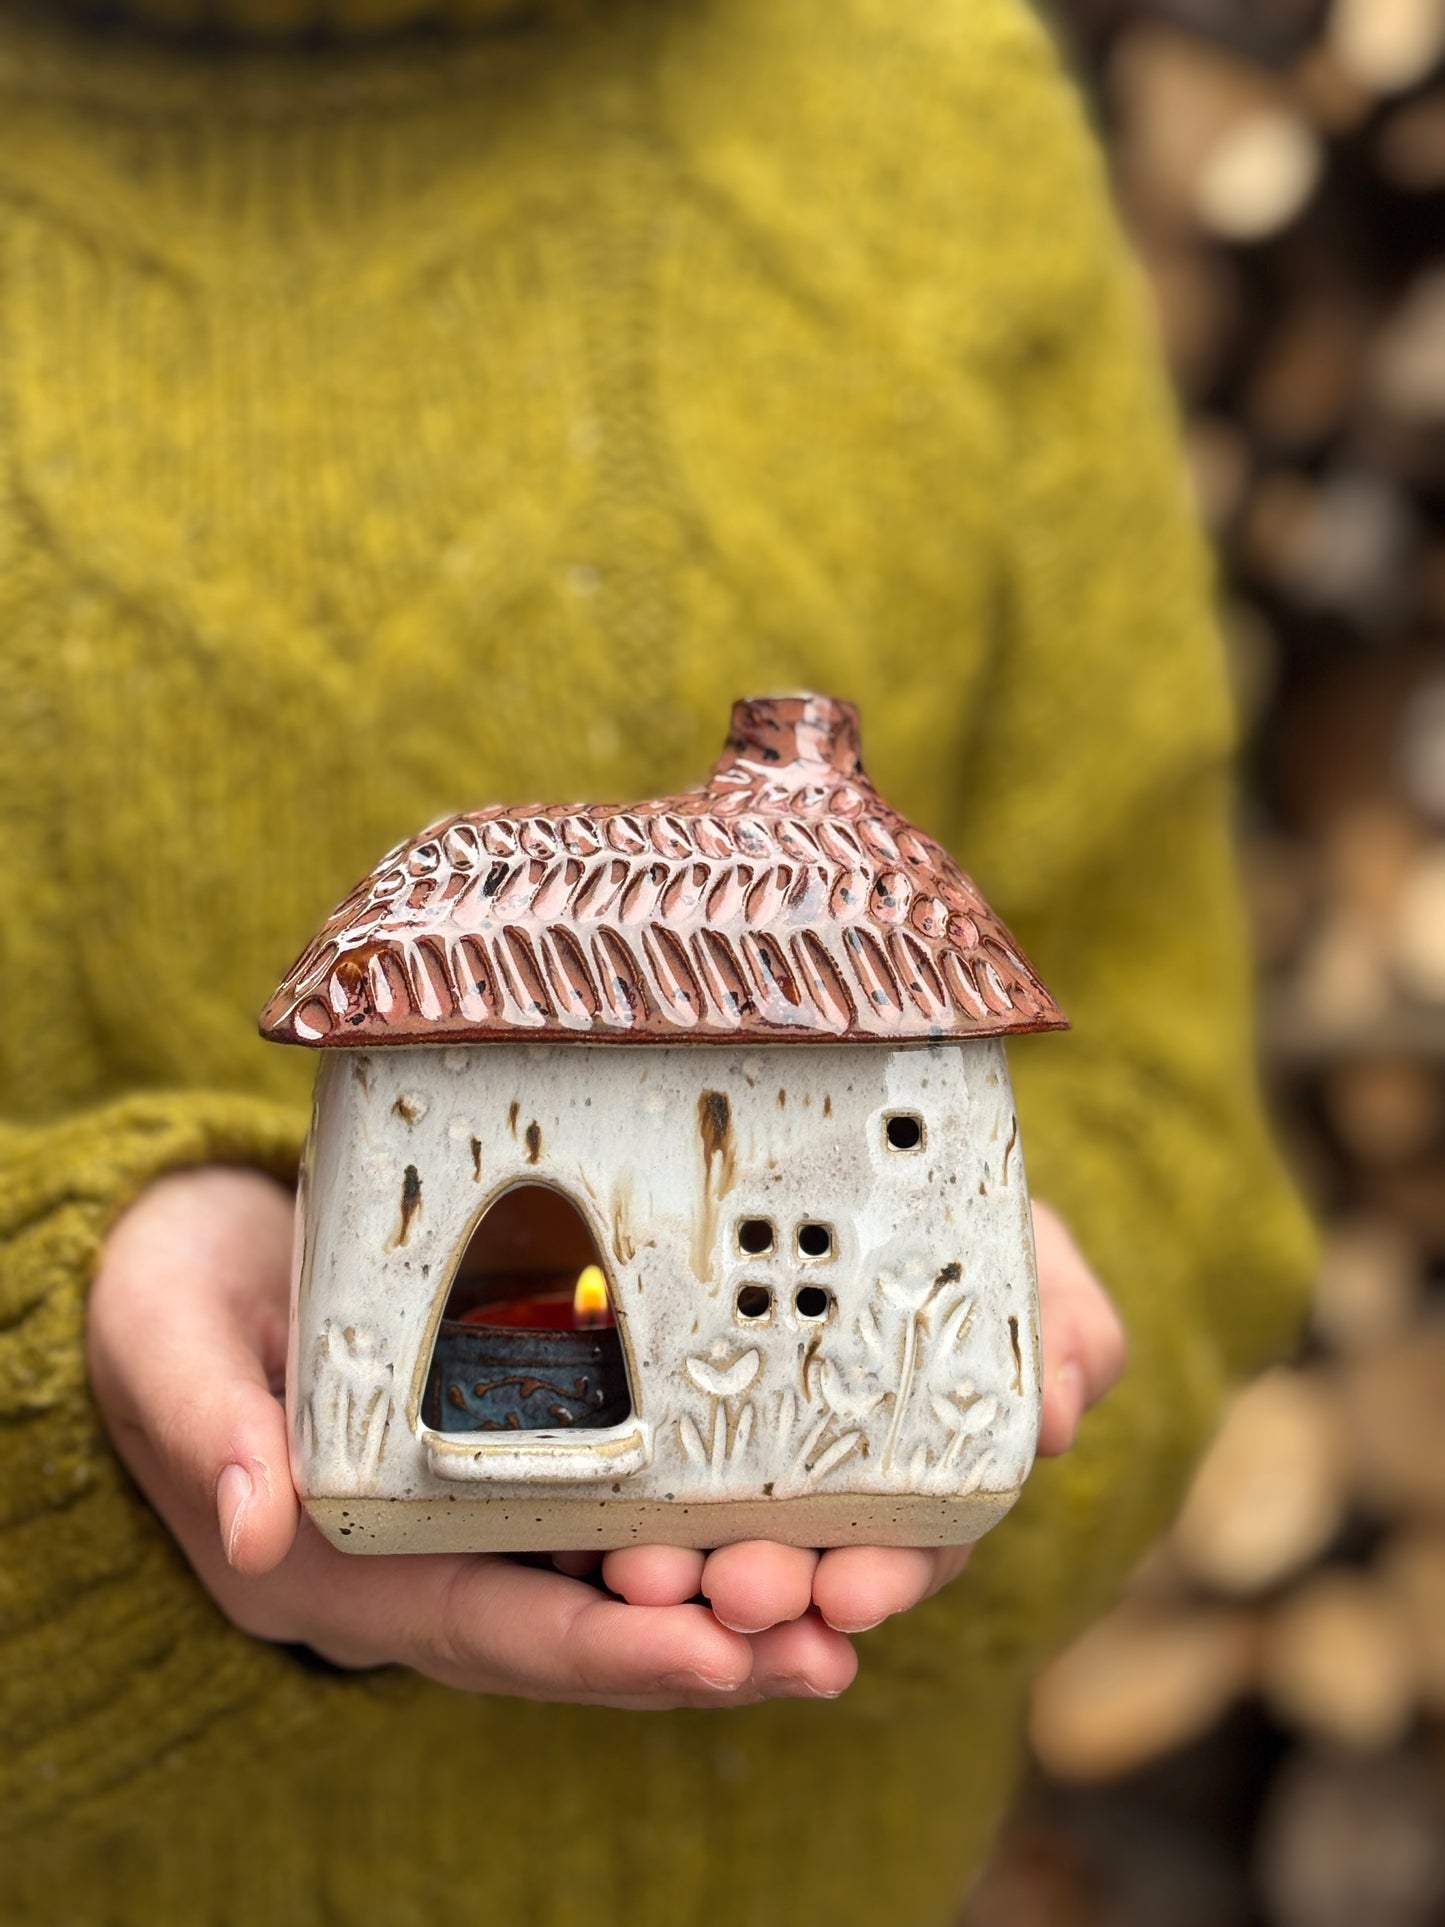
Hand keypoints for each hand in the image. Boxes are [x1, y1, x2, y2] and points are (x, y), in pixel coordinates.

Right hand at [87, 1172, 1122, 1707]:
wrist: (192, 1264)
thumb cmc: (174, 1300)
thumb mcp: (166, 1340)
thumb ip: (203, 1423)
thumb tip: (252, 1523)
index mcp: (340, 1563)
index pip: (490, 1628)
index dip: (606, 1649)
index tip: (717, 1652)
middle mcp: (420, 1567)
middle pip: (581, 1632)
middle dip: (708, 1646)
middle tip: (832, 1638)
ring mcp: (471, 1524)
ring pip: (615, 1588)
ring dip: (730, 1603)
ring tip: (851, 1600)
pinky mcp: (511, 1465)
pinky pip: (615, 1517)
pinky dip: (701, 1528)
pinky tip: (792, 1517)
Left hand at [623, 1199, 1126, 1637]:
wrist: (855, 1163)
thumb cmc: (957, 1223)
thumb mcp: (1032, 1255)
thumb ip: (1068, 1327)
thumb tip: (1055, 1419)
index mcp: (929, 1460)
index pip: (915, 1545)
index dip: (887, 1578)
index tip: (848, 1597)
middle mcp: (841, 1480)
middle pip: (808, 1565)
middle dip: (777, 1588)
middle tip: (739, 1591)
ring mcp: (754, 1457)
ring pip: (721, 1542)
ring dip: (688, 1574)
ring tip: (646, 1575)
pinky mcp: (673, 1426)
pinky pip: (645, 1491)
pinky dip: (624, 1520)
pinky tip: (595, 1539)